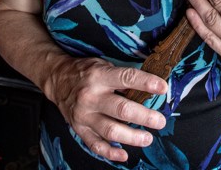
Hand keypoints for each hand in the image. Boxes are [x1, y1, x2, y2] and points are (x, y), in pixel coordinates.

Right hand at [46, 57, 167, 162]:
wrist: (57, 79)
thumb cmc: (86, 71)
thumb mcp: (103, 65)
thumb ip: (123, 77)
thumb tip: (149, 89)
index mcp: (99, 76)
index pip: (127, 78)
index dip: (146, 83)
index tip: (163, 88)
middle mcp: (91, 96)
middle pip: (121, 109)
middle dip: (144, 117)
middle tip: (160, 121)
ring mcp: (84, 115)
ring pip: (111, 130)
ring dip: (132, 137)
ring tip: (147, 139)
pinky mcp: (79, 129)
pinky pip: (95, 144)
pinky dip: (110, 152)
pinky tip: (124, 155)